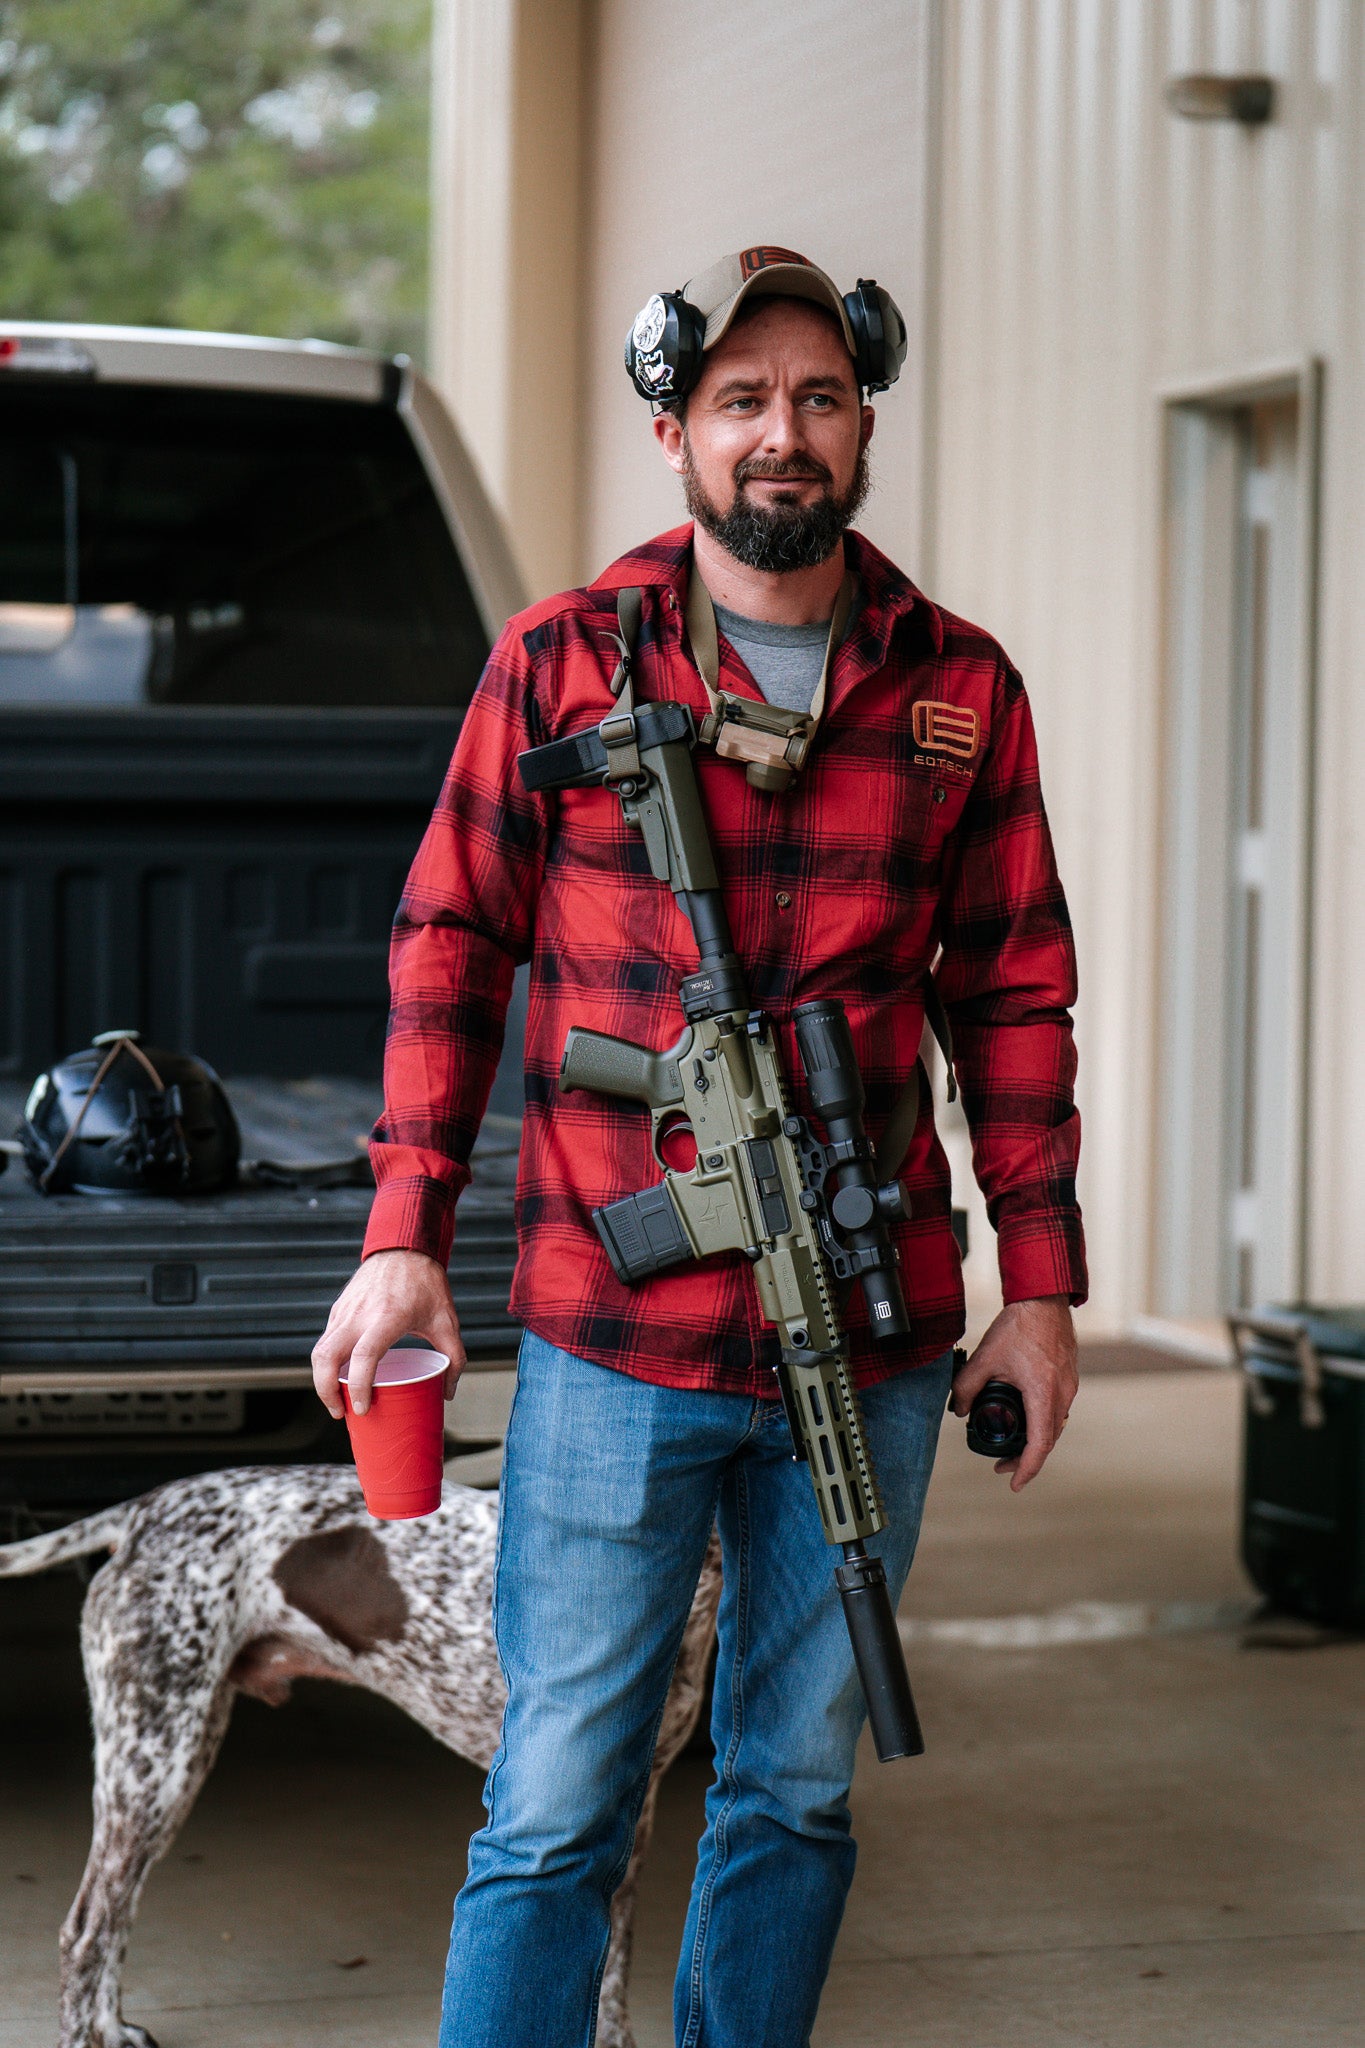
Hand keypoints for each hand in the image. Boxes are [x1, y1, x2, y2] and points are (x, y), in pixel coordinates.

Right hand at [311, 1249, 464, 1417]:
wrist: (405, 1247)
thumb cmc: (426, 1283)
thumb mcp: (446, 1321)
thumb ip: (454, 1358)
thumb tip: (448, 1391)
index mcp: (387, 1318)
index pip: (364, 1357)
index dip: (359, 1387)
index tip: (362, 1408)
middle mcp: (360, 1315)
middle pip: (325, 1357)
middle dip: (325, 1391)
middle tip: (341, 1412)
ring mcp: (345, 1311)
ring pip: (320, 1350)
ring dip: (322, 1378)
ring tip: (339, 1398)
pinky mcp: (339, 1308)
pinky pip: (326, 1339)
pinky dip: (328, 1361)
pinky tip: (343, 1373)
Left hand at [949, 1295, 1076, 1491]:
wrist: (1043, 1299)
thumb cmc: (1018, 1326)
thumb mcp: (984, 1358)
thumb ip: (967, 1386)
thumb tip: (960, 1411)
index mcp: (1042, 1393)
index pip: (1039, 1444)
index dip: (1027, 1468)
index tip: (1014, 1482)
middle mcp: (1061, 1394)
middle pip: (1048, 1441)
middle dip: (1027, 1459)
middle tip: (1003, 1466)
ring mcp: (1069, 1386)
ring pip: (1055, 1426)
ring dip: (1036, 1441)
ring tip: (1014, 1447)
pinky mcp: (1069, 1378)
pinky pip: (1059, 1410)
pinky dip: (1043, 1423)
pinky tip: (1027, 1419)